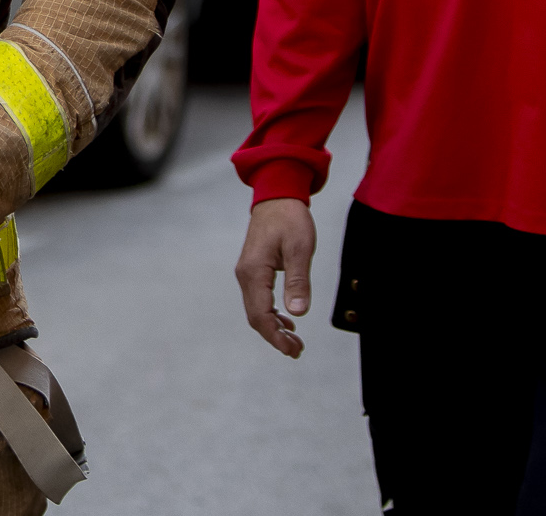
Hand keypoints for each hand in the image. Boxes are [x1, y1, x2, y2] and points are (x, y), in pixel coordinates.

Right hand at [234, 198, 314, 358]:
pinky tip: (287, 320)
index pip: (261, 315)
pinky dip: (271, 314)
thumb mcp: (299, 248)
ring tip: (294, 341)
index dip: (276, 336)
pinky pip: (258, 299)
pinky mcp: (253, 270)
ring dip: (274, 328)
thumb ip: (298, 281)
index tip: (293, 349)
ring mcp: (247, 272)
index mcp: (254, 272)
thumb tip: (297, 312)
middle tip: (297, 350)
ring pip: (256, 310)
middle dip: (275, 337)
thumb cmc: (289, 218)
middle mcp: (245, 275)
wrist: (277, 194)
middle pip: (255, 317)